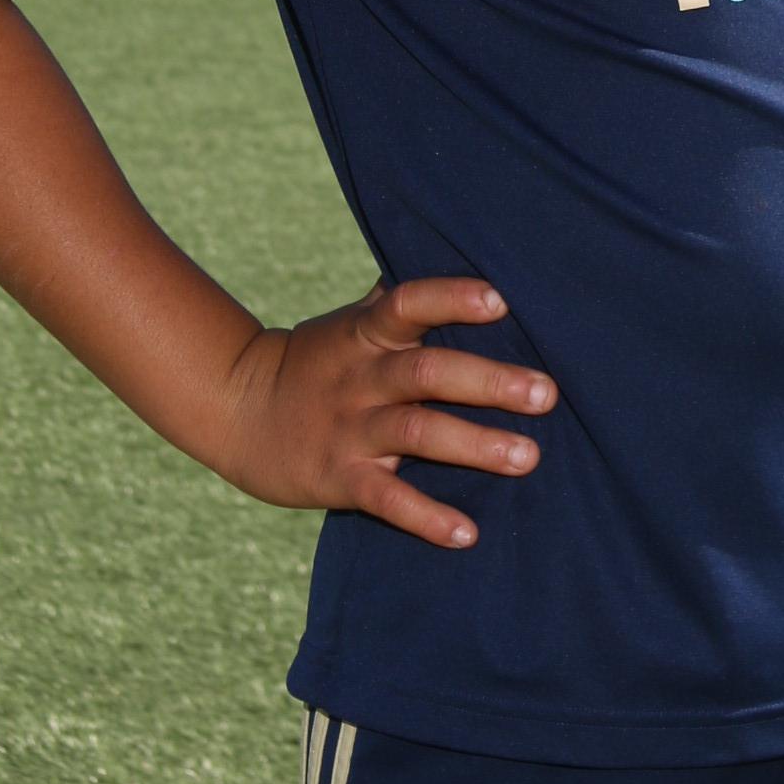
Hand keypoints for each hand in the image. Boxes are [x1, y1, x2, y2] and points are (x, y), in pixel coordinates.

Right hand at [213, 276, 556, 551]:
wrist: (237, 410)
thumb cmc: (317, 361)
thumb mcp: (351, 324)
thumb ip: (399, 300)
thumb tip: (453, 250)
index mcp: (367, 333)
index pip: (409, 304)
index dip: (453, 299)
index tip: (502, 301)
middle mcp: (362, 377)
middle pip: (428, 372)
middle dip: (490, 382)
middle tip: (547, 393)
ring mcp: (350, 428)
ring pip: (418, 432)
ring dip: (476, 445)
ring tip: (529, 457)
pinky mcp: (340, 478)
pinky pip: (387, 498)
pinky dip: (427, 517)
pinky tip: (468, 534)